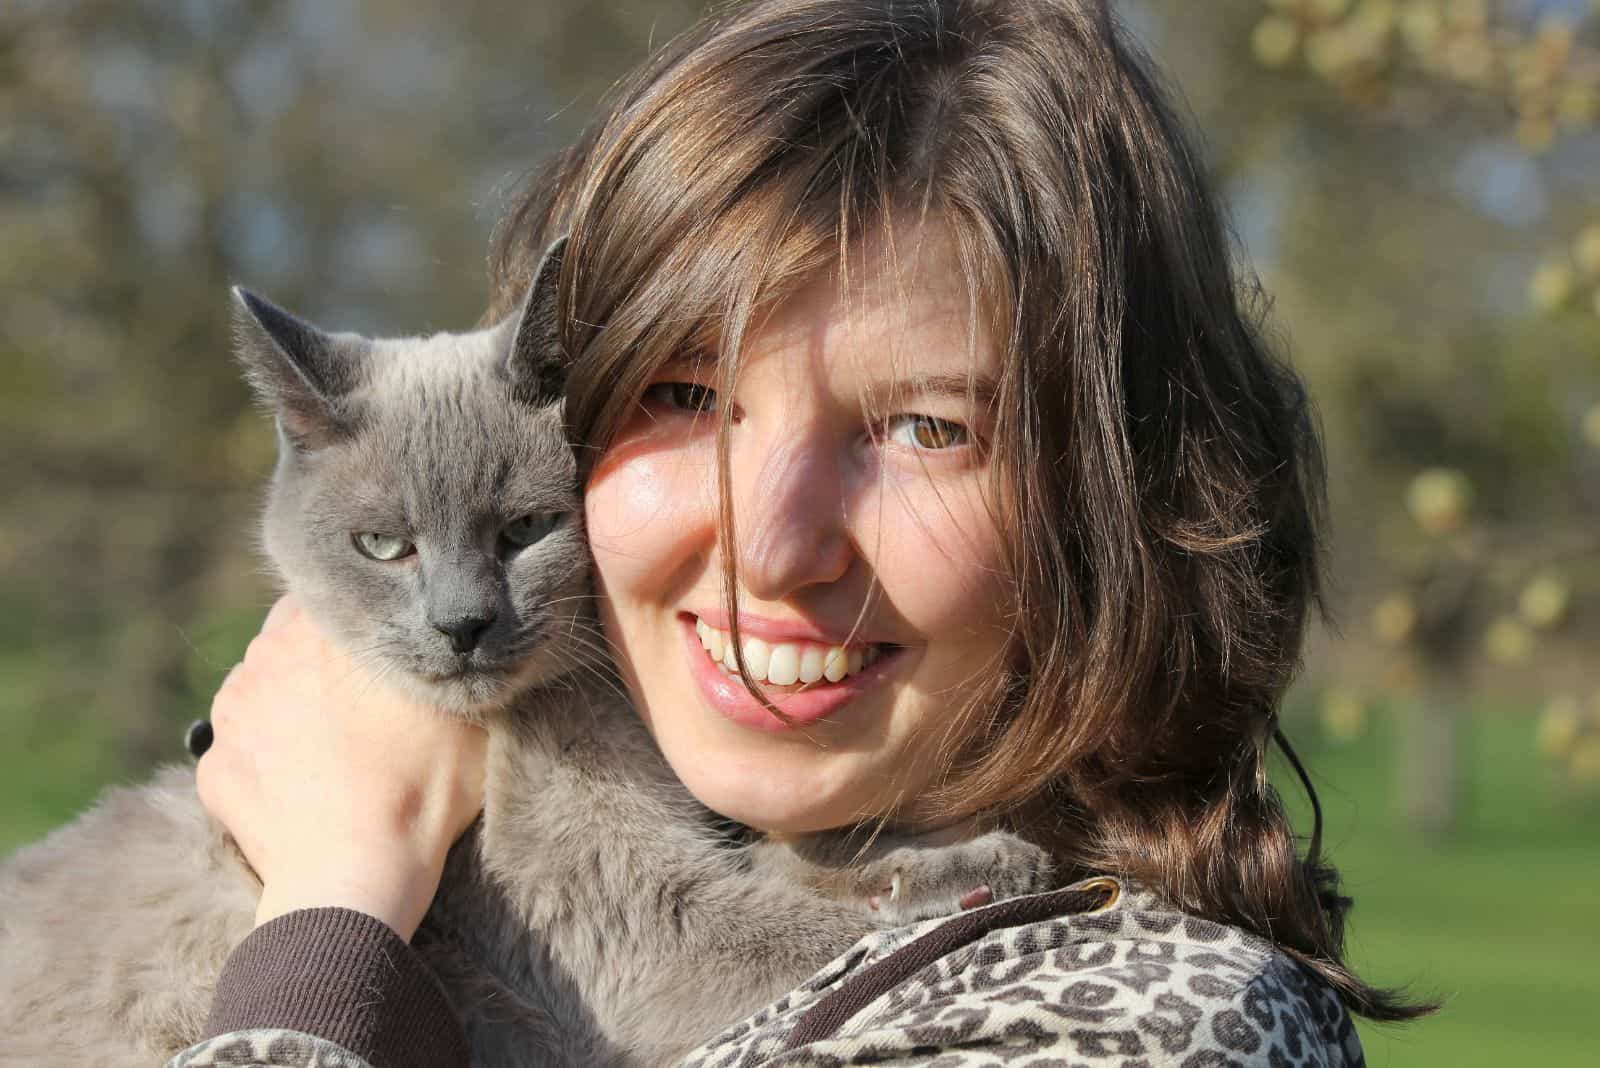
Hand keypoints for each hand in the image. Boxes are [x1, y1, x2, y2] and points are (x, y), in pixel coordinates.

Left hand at [196, 595, 486, 940]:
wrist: (353, 879)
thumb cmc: (419, 790)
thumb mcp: (463, 710)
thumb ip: (449, 660)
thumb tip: (460, 639)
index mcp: (323, 629)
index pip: (334, 595)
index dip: (360, 619)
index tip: (382, 647)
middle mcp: (265, 657)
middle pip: (292, 637)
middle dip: (322, 660)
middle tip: (363, 698)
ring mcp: (231, 714)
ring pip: (262, 687)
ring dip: (291, 703)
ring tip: (335, 744)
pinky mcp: (215, 765)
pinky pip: (243, 746)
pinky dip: (269, 757)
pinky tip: (305, 781)